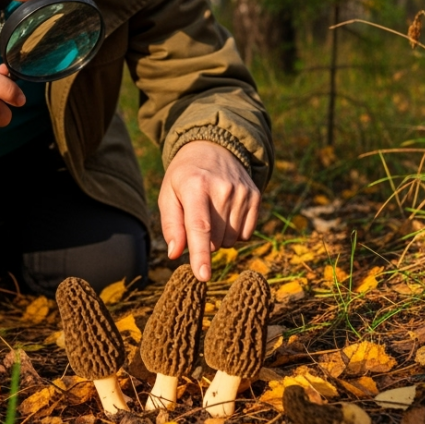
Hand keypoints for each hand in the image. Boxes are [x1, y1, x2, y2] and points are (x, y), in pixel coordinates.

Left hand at [158, 140, 259, 281]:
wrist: (213, 148)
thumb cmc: (185, 177)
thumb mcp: (169, 195)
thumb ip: (171, 225)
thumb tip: (175, 254)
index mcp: (195, 186)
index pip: (199, 227)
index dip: (200, 254)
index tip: (203, 276)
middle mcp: (222, 188)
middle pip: (215, 240)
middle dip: (204, 240)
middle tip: (197, 217)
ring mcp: (242, 192)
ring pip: (231, 240)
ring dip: (219, 236)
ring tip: (212, 212)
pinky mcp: (256, 196)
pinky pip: (246, 234)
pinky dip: (234, 231)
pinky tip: (227, 212)